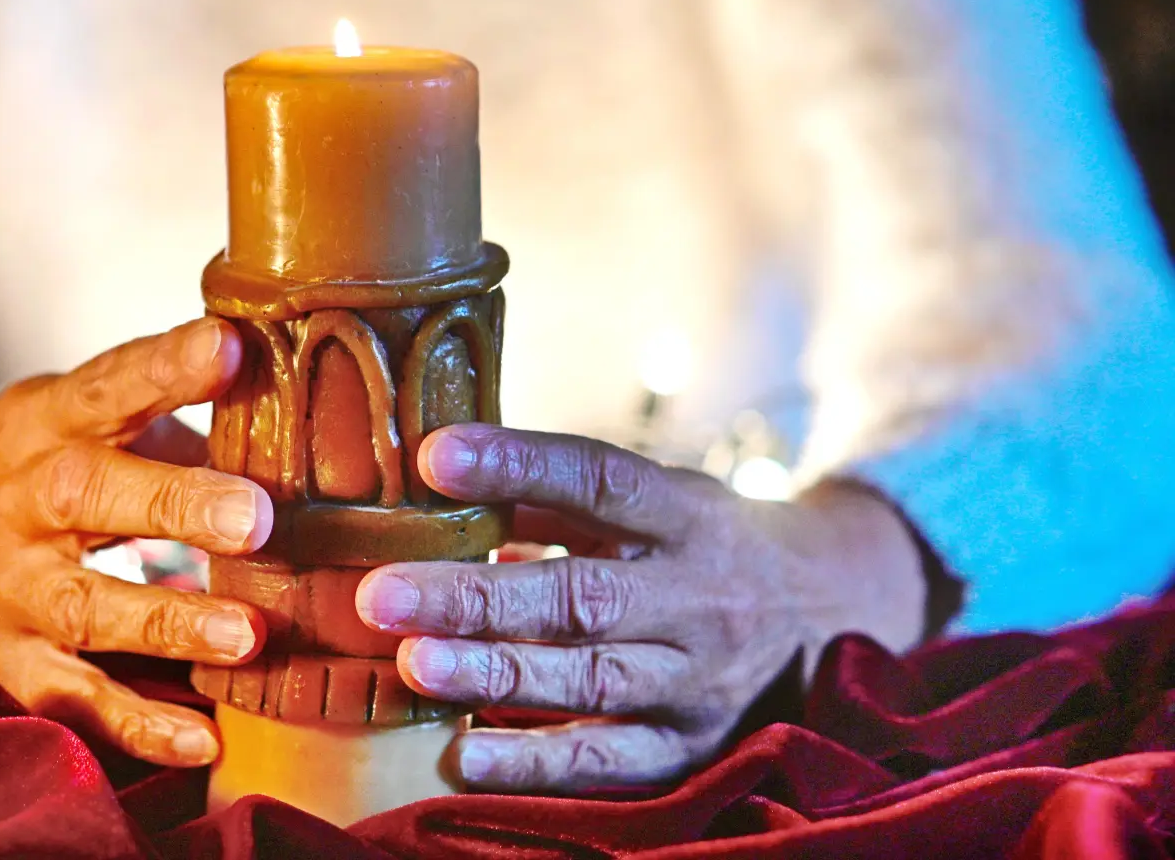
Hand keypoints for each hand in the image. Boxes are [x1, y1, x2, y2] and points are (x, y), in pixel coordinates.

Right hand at [0, 318, 271, 766]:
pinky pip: (71, 699)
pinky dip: (135, 724)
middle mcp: (19, 500)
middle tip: (256, 520)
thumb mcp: (79, 415)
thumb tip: (296, 428)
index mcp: (45, 421)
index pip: (107, 383)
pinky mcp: (7, 660)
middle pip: (88, 496)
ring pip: (82, 607)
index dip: (168, 367)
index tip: (232, 348)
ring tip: (248, 636)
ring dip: (167, 624)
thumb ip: (172, 421)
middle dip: (174, 506)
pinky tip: (201, 737)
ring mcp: (7, 587)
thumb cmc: (33, 459)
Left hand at [356, 423, 924, 791]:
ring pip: (592, 677)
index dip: (519, 465)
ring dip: (496, 675)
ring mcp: (700, 678)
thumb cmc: (706, 543)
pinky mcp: (693, 747)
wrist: (836, 608)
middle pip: (582, 594)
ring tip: (414, 666)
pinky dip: (537, 764)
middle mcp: (699, 596)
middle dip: (475, 595)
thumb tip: (436, 483)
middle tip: (382, 593)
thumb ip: (553, 498)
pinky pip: (611, 762)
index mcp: (686, 514)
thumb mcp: (653, 499)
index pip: (601, 479)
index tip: (434, 455)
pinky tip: (462, 755)